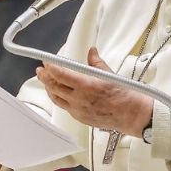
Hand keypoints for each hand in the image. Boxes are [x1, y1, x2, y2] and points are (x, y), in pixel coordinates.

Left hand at [37, 47, 152, 136]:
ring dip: (49, 88)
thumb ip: (96, 62)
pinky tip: (58, 94)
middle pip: (54, 86)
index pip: (61, 74)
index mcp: (86, 85)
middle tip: (40, 70)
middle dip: (45, 77)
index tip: (46, 62)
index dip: (51, 67)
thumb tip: (92, 52)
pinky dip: (59, 98)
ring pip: (56, 98)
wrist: (130, 114)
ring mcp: (78, 110)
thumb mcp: (109, 74)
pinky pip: (64, 107)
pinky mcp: (80, 118)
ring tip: (45, 81)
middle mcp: (79, 99)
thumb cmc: (123, 94)